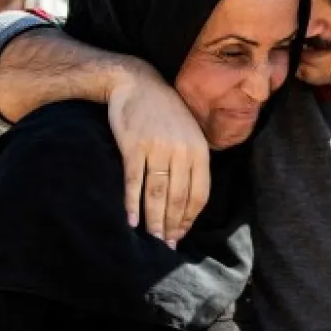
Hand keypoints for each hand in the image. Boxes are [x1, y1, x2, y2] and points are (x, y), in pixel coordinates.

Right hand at [108, 73, 210, 246]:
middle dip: (172, 226)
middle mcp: (181, 151)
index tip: (181, 234)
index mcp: (199, 150)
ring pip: (157, 193)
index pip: (199, 194)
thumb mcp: (189, 132)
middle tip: (166, 246)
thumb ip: (193, 161)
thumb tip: (190, 200)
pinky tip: (132, 221)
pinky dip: (132, 203)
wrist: (136, 83)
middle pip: (178, 198)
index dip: (190, 218)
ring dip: (154, 221)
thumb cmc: (164, 112)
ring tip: (152, 240)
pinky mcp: (134, 146)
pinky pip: (134, 181)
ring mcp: (157, 148)